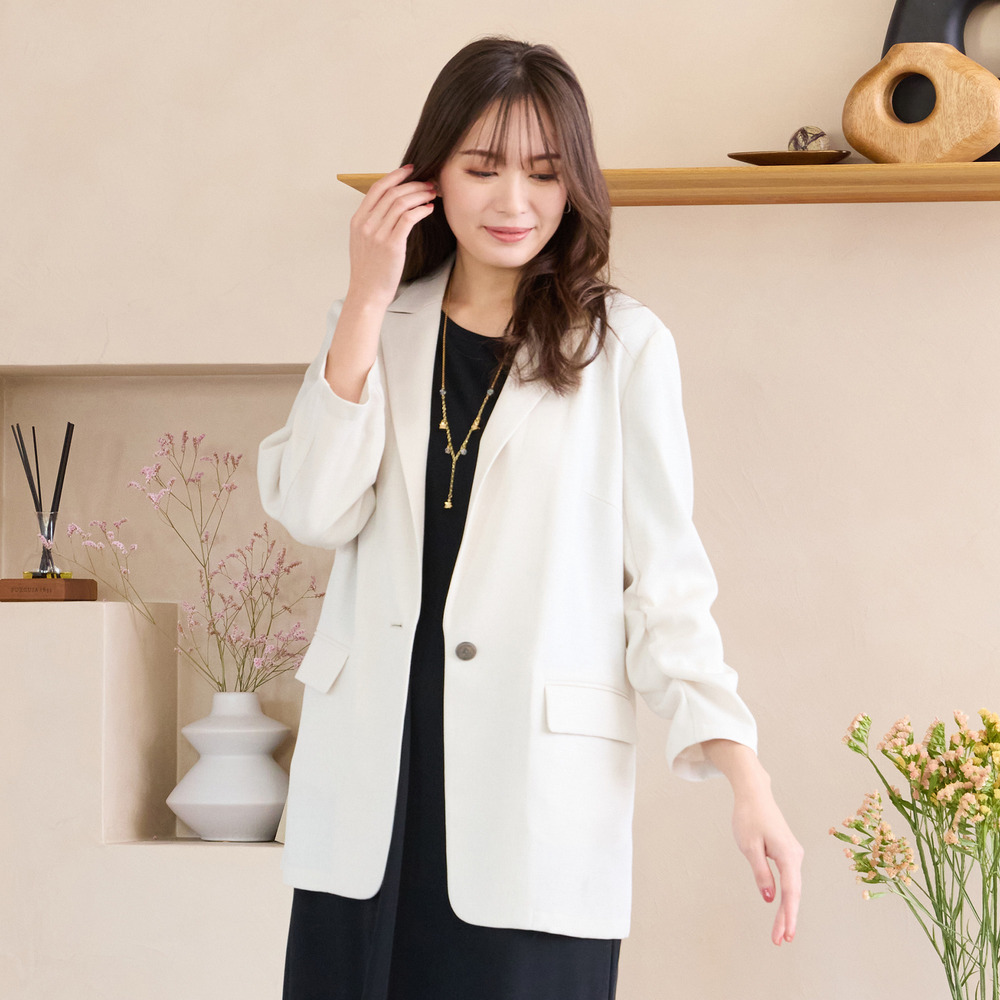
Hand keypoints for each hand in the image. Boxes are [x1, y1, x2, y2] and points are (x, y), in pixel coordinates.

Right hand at [346, 164, 436, 309]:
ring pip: (401, 203)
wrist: (367, 293)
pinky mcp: (392, 245)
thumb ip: (373, 223)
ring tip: (432, 193)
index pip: (377, 188)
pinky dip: (421, 210)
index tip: (410, 170)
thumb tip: (391, 206)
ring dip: (420, 194)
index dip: (395, 176)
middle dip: (413, 184)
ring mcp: (378, 234)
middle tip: (429, 182)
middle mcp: (366, 224)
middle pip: (392, 192)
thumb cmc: (369, 271)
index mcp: (357, 220)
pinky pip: (409, 218)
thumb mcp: (363, 242)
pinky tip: (429, 208)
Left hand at [701, 740, 802, 945]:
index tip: (784, 935)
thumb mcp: (749, 846)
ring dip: (786, 909)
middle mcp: (796, 855)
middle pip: (793, 892)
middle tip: (780, 941)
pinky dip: (786, 895)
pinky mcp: (788, 852)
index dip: (788, 916)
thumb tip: (770, 897)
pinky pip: (790, 879)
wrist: (754, 793)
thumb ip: (761, 872)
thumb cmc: (749, 817)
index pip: (791, 892)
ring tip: (780, 932)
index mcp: (788, 855)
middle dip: (787, 918)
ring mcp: (793, 854)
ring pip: (793, 887)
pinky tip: (782, 910)